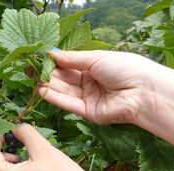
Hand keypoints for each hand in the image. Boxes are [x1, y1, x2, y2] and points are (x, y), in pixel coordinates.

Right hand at [39, 50, 158, 124]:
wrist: (143, 91)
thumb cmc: (125, 68)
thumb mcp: (96, 58)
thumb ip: (72, 59)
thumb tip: (51, 54)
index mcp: (94, 67)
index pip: (69, 65)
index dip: (53, 62)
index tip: (38, 59)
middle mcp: (90, 83)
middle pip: (65, 79)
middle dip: (47, 74)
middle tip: (29, 70)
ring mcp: (89, 98)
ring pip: (65, 92)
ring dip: (49, 86)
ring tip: (33, 81)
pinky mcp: (88, 113)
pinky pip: (69, 104)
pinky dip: (56, 98)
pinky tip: (43, 91)